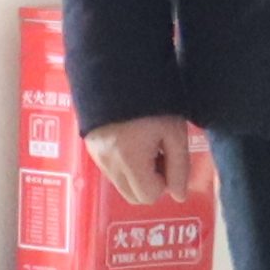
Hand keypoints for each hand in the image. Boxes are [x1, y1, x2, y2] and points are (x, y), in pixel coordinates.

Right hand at [90, 113, 211, 207]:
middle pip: (133, 196)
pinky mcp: (90, 148)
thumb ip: (180, 167)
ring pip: (122, 184)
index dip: (164, 180)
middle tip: (157, 154)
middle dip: (149, 182)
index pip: (150, 195)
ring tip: (144, 144)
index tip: (166, 156)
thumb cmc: (152, 103)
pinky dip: (124, 165)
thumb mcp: (174, 133)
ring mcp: (96, 157)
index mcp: (130, 161)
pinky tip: (130, 140)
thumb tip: (179, 196)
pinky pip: (111, 171)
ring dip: (136, 174)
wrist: (116, 72)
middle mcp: (109, 165)